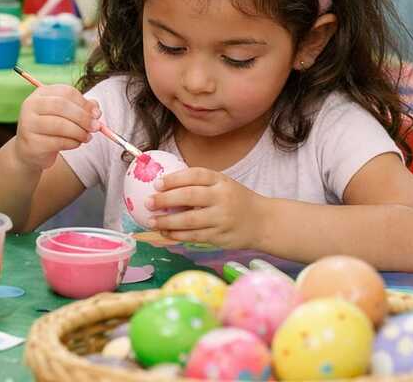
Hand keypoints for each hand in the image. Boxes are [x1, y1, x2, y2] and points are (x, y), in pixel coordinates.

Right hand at [12, 85, 101, 171]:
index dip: (84, 103)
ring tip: (87, 137)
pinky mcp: (32, 142)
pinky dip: (72, 143)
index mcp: (41, 94)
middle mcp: (31, 105)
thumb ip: (82, 108)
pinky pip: (58, 142)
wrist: (29, 150)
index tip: (97, 114)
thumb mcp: (65, 115)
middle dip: (82, 117)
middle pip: (61, 105)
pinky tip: (76, 143)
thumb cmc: (51, 128)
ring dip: (79, 132)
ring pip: (59, 125)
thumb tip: (96, 110)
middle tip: (96, 127)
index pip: (66, 92)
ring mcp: (28, 124)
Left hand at [147, 167, 265, 248]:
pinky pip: (194, 236)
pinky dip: (177, 235)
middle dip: (166, 199)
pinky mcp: (220, 236)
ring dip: (167, 221)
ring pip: (190, 220)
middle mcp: (222, 198)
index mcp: (221, 181)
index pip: (195, 175)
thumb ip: (199, 184)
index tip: (157, 184)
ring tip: (151, 221)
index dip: (174, 179)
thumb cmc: (236, 200)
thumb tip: (164, 185)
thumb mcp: (223, 184)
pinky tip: (165, 232)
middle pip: (190, 196)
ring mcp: (222, 218)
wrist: (263, 222)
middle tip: (148, 202)